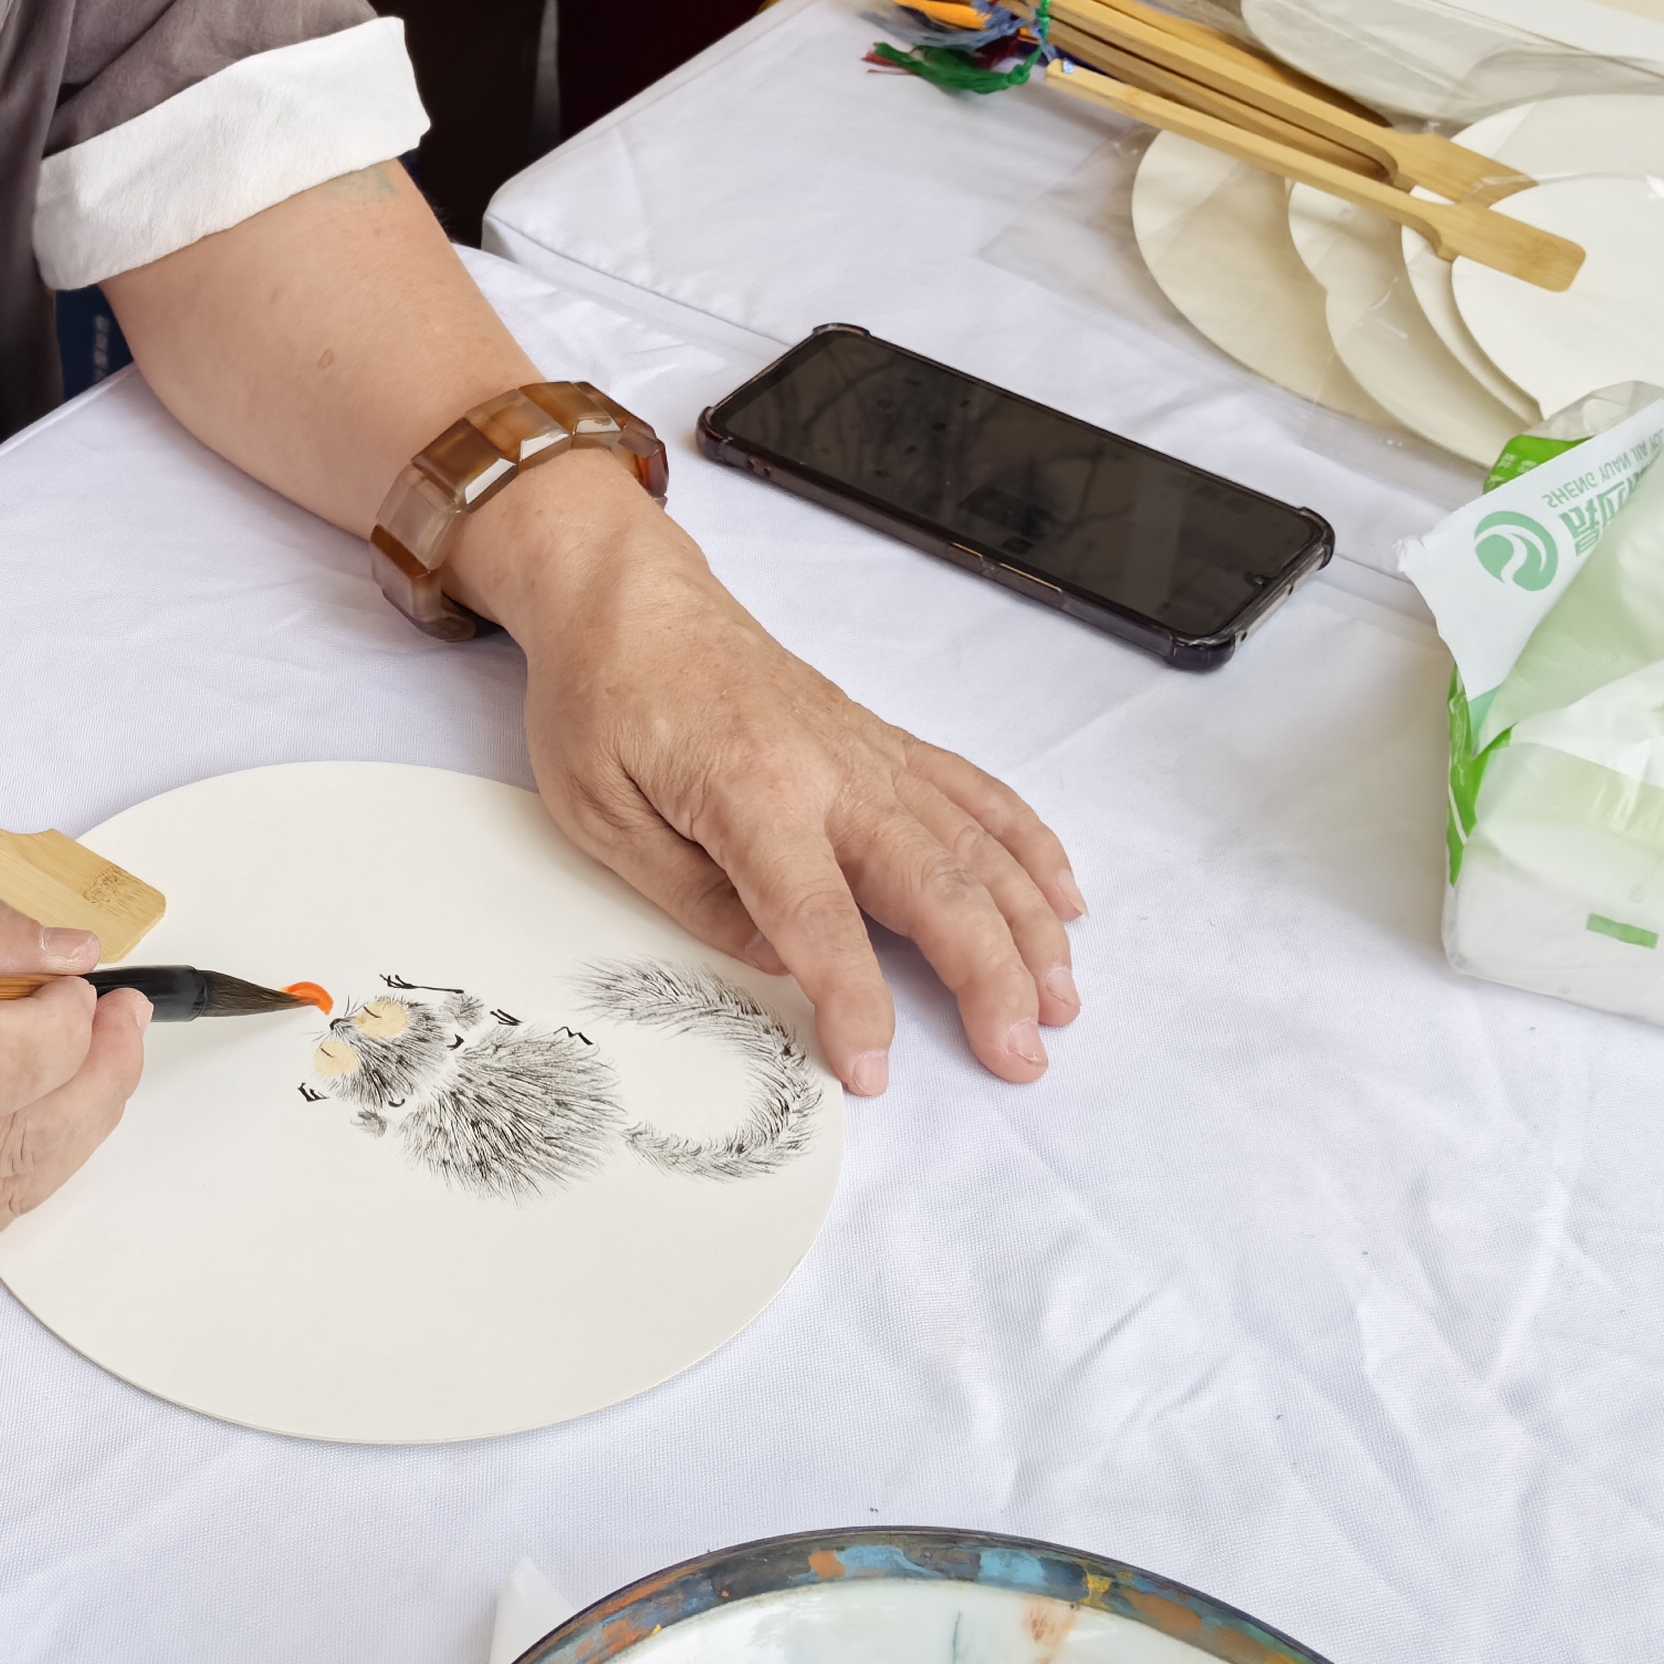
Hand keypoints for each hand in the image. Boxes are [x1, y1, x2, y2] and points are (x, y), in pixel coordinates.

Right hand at [0, 867, 146, 1269]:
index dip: (72, 1024)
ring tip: (86, 1060)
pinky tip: (21, 1111)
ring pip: (7, 1195)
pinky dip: (13, 1167)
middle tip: (120, 1020)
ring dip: (72, 1128)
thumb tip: (66, 954)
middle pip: (25, 1143)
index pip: (3, 1067)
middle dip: (101, 1079)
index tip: (87, 981)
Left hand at [451, 462, 1085, 1097]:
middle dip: (989, 976)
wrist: (628, 595)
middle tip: (1021, 1056)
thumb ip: (687, 893)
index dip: (853, 998)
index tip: (873, 1068)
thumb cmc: (602, 696)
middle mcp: (830, 769)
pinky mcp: (879, 741)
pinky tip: (1063, 900)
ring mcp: (866, 752)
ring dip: (1028, 926)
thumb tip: (775, 959)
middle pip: (933, 881)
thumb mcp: (600, 810)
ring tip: (1061, 1003)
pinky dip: (1027, 844)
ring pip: (973, 844)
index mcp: (749, 789)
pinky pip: (973, 792)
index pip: (815, 914)